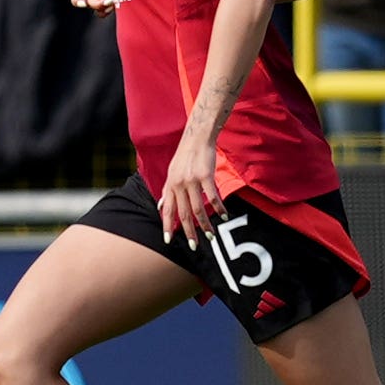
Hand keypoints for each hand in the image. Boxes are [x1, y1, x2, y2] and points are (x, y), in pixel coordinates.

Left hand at [156, 127, 226, 244]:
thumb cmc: (185, 155)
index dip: (167, 226)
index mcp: (170, 185)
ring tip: (211, 235)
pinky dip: (219, 208)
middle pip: (183, 214)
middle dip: (189, 232)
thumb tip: (159, 206)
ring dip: (205, 224)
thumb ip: (166, 191)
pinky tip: (224, 215)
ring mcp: (192, 181)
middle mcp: (179, 184)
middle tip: (194, 246)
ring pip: (198, 209)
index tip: (168, 240)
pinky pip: (213, 197)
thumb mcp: (171, 172)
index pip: (167, 210)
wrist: (197, 138)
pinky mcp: (205, 176)